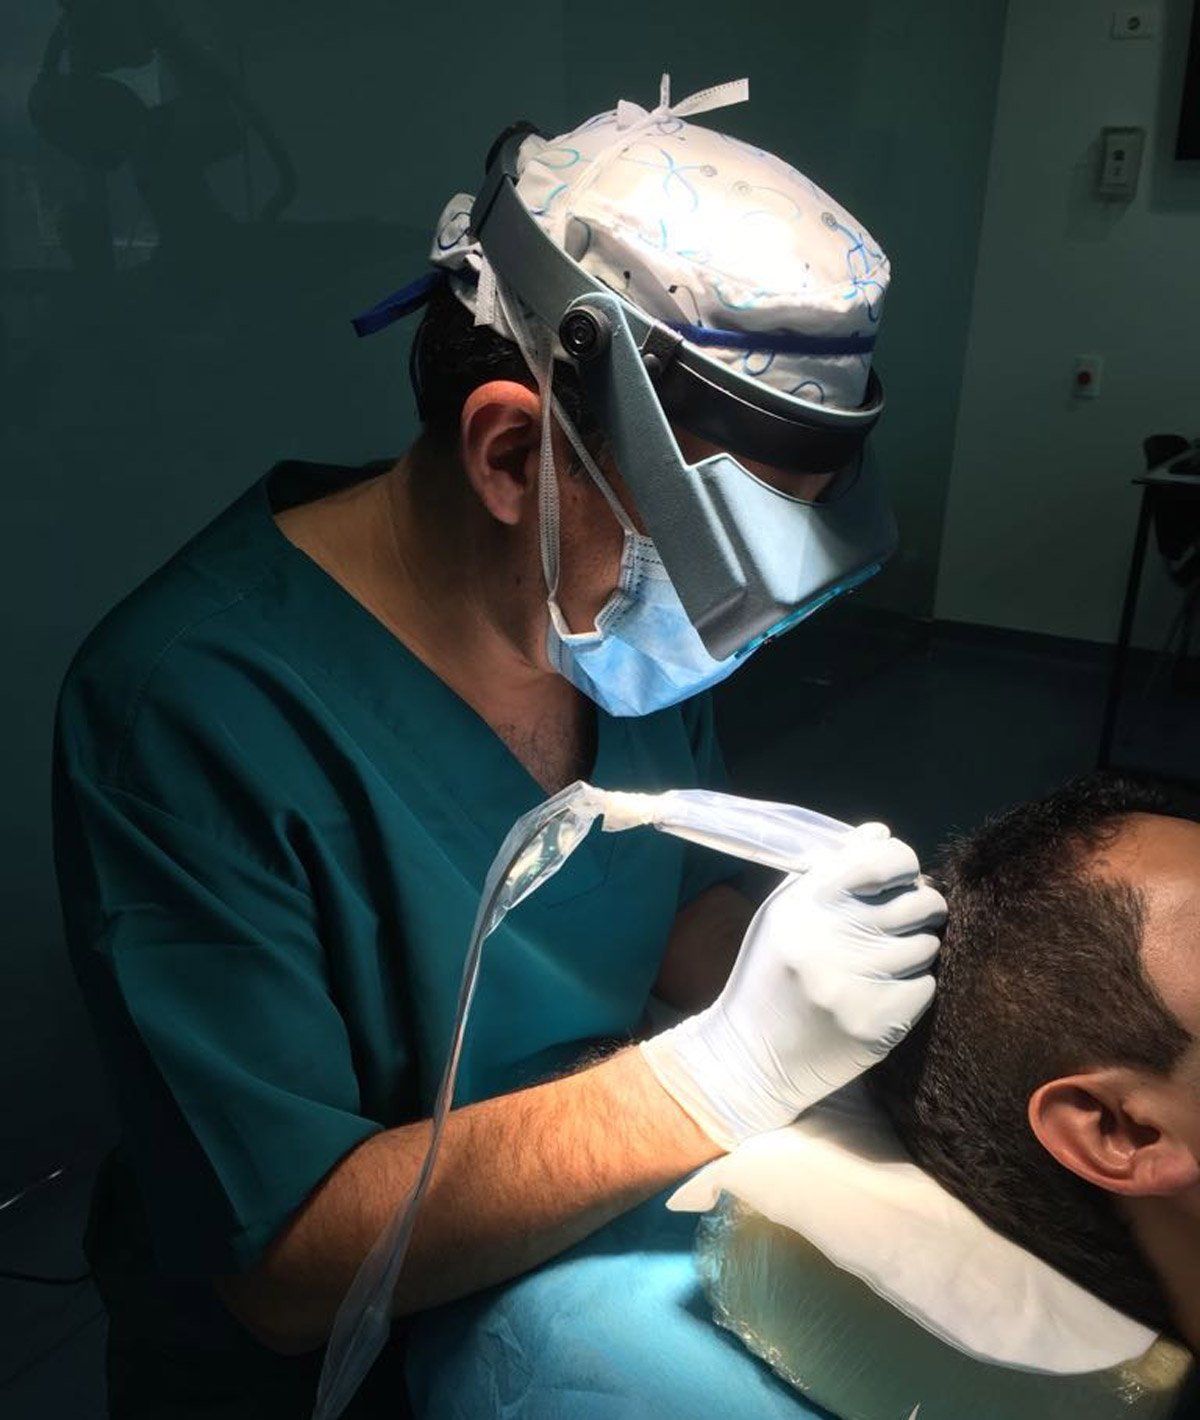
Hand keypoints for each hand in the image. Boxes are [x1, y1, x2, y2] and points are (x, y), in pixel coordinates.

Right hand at [640, 823, 945, 1149]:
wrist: (751, 1057)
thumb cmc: (768, 976)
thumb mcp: (783, 914)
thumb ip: (830, 872)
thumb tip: (880, 834)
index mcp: (805, 904)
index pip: (881, 860)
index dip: (904, 862)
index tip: (904, 876)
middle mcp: (829, 938)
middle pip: (919, 902)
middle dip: (922, 907)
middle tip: (907, 919)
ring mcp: (855, 982)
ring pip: (926, 946)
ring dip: (914, 951)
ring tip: (885, 962)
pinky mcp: (877, 1023)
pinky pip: (925, 986)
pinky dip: (912, 988)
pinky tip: (882, 993)